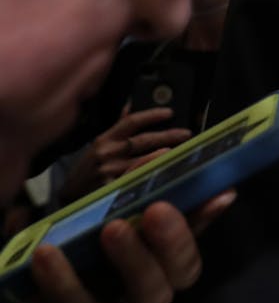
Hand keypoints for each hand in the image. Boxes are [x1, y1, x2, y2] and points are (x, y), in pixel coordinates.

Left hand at [0, 193, 232, 302]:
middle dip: (175, 241)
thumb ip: (137, 197)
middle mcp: (150, 286)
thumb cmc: (68, 251)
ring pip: (148, 295)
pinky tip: (48, 251)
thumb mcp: (100, 217)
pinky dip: (65, 278)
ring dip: (135, 259)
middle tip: (155, 209)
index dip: (209, 219)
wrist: (17, 302)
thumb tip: (177, 162)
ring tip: (110, 228)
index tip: (222, 192)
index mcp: (159, 259)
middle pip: (182, 272)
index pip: (195, 238)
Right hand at [58, 105, 191, 203]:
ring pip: (143, 160)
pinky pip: (138, 180)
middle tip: (187, 134)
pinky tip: (165, 171)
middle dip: (169, 135)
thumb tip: (132, 104)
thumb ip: (118, 127)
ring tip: (182, 150)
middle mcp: (107, 153)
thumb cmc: (88, 170)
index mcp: (105, 139)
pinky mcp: (112, 189)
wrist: (68, 198)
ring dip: (164, 155)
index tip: (170, 112)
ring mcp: (110, 172)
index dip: (152, 115)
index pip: (131, 121)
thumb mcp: (99, 146)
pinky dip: (152, 174)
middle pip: (144, 140)